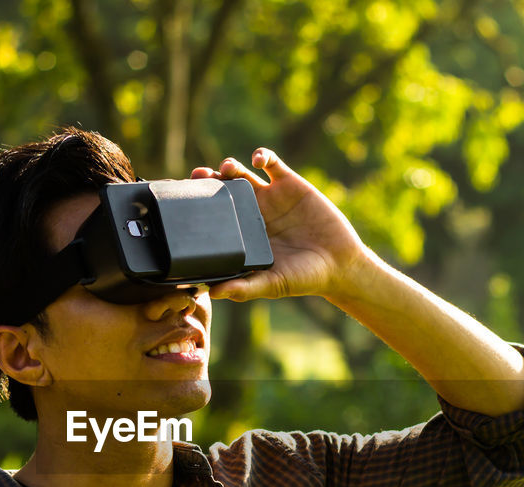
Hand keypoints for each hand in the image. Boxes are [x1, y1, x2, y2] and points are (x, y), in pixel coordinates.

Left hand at [189, 149, 369, 301]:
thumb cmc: (304, 279)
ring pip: (241, 173)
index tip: (183, 200)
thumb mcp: (272, 285)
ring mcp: (270, 196)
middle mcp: (252, 213)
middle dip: (207, 181)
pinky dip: (262, 155)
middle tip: (197, 177)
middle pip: (221, 190)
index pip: (213, 216)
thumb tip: (213, 293)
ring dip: (229, 166)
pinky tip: (258, 159)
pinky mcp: (290, 183)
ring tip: (226, 168)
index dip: (197, 206)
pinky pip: (272, 163)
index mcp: (242, 234)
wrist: (340, 264)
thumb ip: (244, 288)